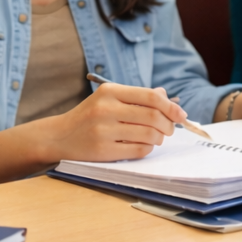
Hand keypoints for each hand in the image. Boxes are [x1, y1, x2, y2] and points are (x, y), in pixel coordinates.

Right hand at [36, 81, 184, 162]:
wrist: (60, 136)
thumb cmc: (90, 116)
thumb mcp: (109, 99)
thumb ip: (137, 97)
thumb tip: (167, 97)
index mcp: (110, 91)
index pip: (150, 96)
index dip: (170, 106)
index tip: (181, 114)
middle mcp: (106, 108)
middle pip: (153, 117)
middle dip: (168, 125)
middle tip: (170, 129)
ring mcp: (104, 130)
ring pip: (149, 135)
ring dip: (159, 138)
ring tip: (156, 137)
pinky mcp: (103, 151)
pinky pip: (138, 151)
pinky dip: (148, 149)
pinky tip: (144, 145)